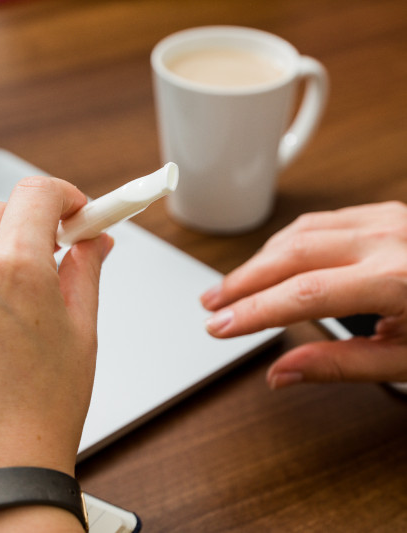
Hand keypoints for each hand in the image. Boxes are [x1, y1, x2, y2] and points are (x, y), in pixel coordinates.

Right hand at [201, 201, 406, 388]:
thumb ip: (337, 365)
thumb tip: (281, 373)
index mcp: (397, 280)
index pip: (302, 294)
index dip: (253, 312)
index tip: (220, 326)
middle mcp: (387, 239)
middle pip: (290, 255)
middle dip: (242, 281)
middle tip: (211, 305)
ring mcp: (385, 219)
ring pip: (299, 233)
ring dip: (258, 260)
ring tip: (231, 286)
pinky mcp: (382, 213)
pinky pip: (319, 221)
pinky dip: (284, 243)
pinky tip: (269, 260)